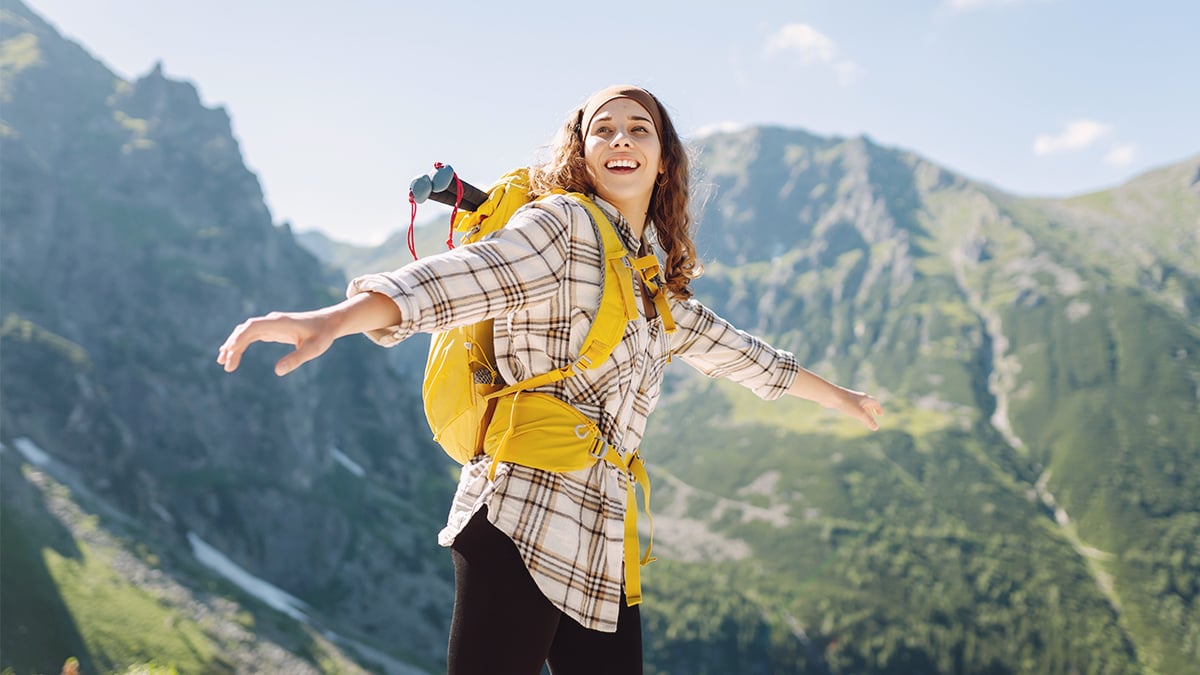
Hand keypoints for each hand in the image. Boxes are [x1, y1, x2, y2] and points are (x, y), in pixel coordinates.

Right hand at [217, 310, 336, 375]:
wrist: (329, 322)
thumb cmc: (323, 335)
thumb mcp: (313, 349)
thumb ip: (297, 359)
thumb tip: (277, 371)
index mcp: (279, 322)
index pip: (252, 327)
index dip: (239, 339)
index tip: (230, 354)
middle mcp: (272, 321)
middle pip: (245, 330)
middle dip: (233, 345)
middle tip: (225, 365)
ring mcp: (270, 324)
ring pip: (245, 332)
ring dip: (233, 345)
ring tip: (222, 362)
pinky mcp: (272, 330)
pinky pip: (251, 335)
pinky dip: (241, 344)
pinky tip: (233, 354)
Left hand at [833, 388, 882, 430]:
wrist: (831, 396)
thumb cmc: (847, 403)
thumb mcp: (860, 413)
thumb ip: (868, 421)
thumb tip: (876, 428)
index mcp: (864, 398)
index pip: (875, 403)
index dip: (878, 409)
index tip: (880, 415)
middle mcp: (858, 397)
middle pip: (867, 405)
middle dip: (870, 413)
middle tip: (871, 421)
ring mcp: (850, 398)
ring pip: (858, 406)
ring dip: (862, 412)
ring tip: (862, 419)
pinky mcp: (842, 401)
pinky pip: (851, 406)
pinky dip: (853, 411)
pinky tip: (850, 414)